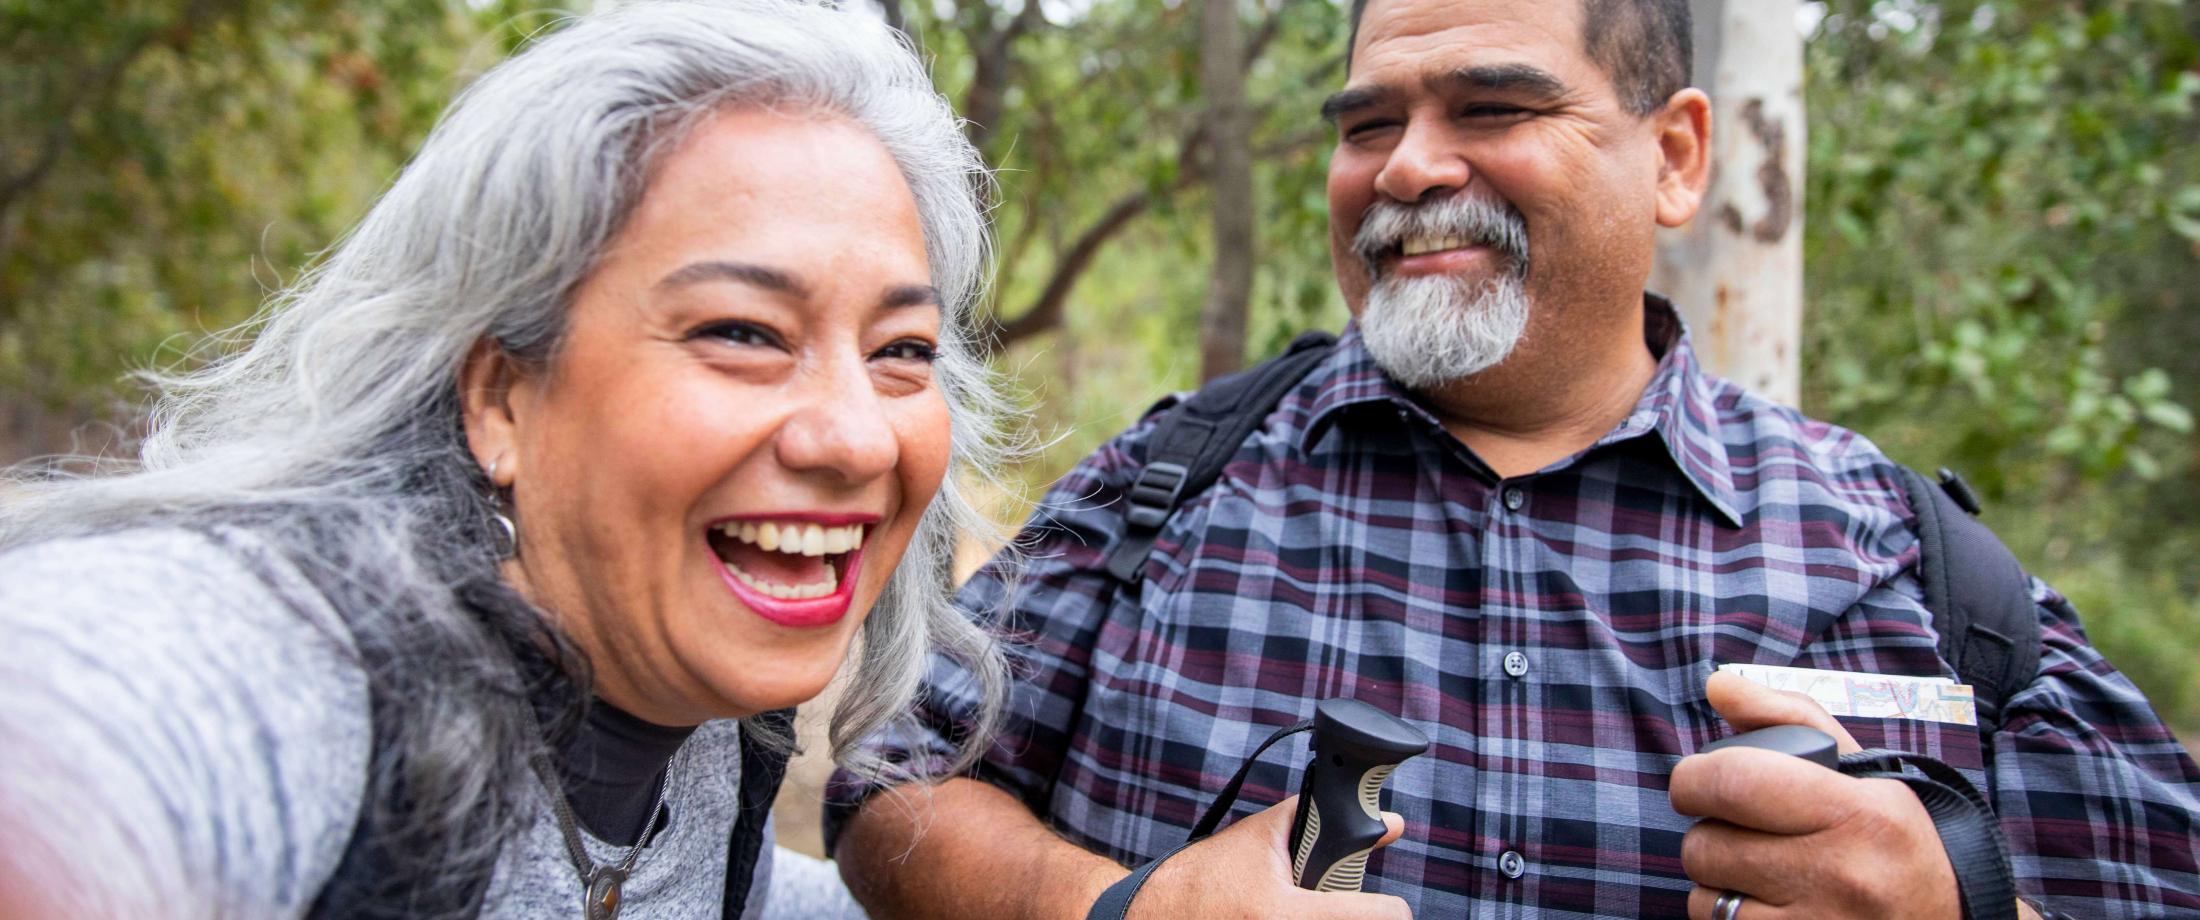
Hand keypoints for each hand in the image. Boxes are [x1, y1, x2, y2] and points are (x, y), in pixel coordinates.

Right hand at [1125, 795, 1411, 919]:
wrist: (1147, 918)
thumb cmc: (1200, 878)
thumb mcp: (1260, 840)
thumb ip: (1324, 820)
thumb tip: (1390, 822)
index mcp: (1285, 913)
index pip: (1384, 917)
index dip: (1389, 908)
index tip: (1384, 904)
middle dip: (1354, 914)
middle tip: (1330, 902)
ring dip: (1333, 919)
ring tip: (1303, 908)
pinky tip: (1279, 915)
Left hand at [1670, 671, 1961, 918]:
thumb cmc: (1897, 843)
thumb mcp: (1863, 773)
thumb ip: (1787, 717)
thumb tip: (1717, 683)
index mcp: (1856, 813)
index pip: (1733, 781)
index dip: (1694, 778)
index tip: (1698, 780)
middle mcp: (1838, 873)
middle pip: (1707, 845)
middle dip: (1709, 832)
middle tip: (1738, 830)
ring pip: (1706, 897)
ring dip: (1717, 882)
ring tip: (1759, 872)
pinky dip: (1729, 917)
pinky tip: (1767, 905)